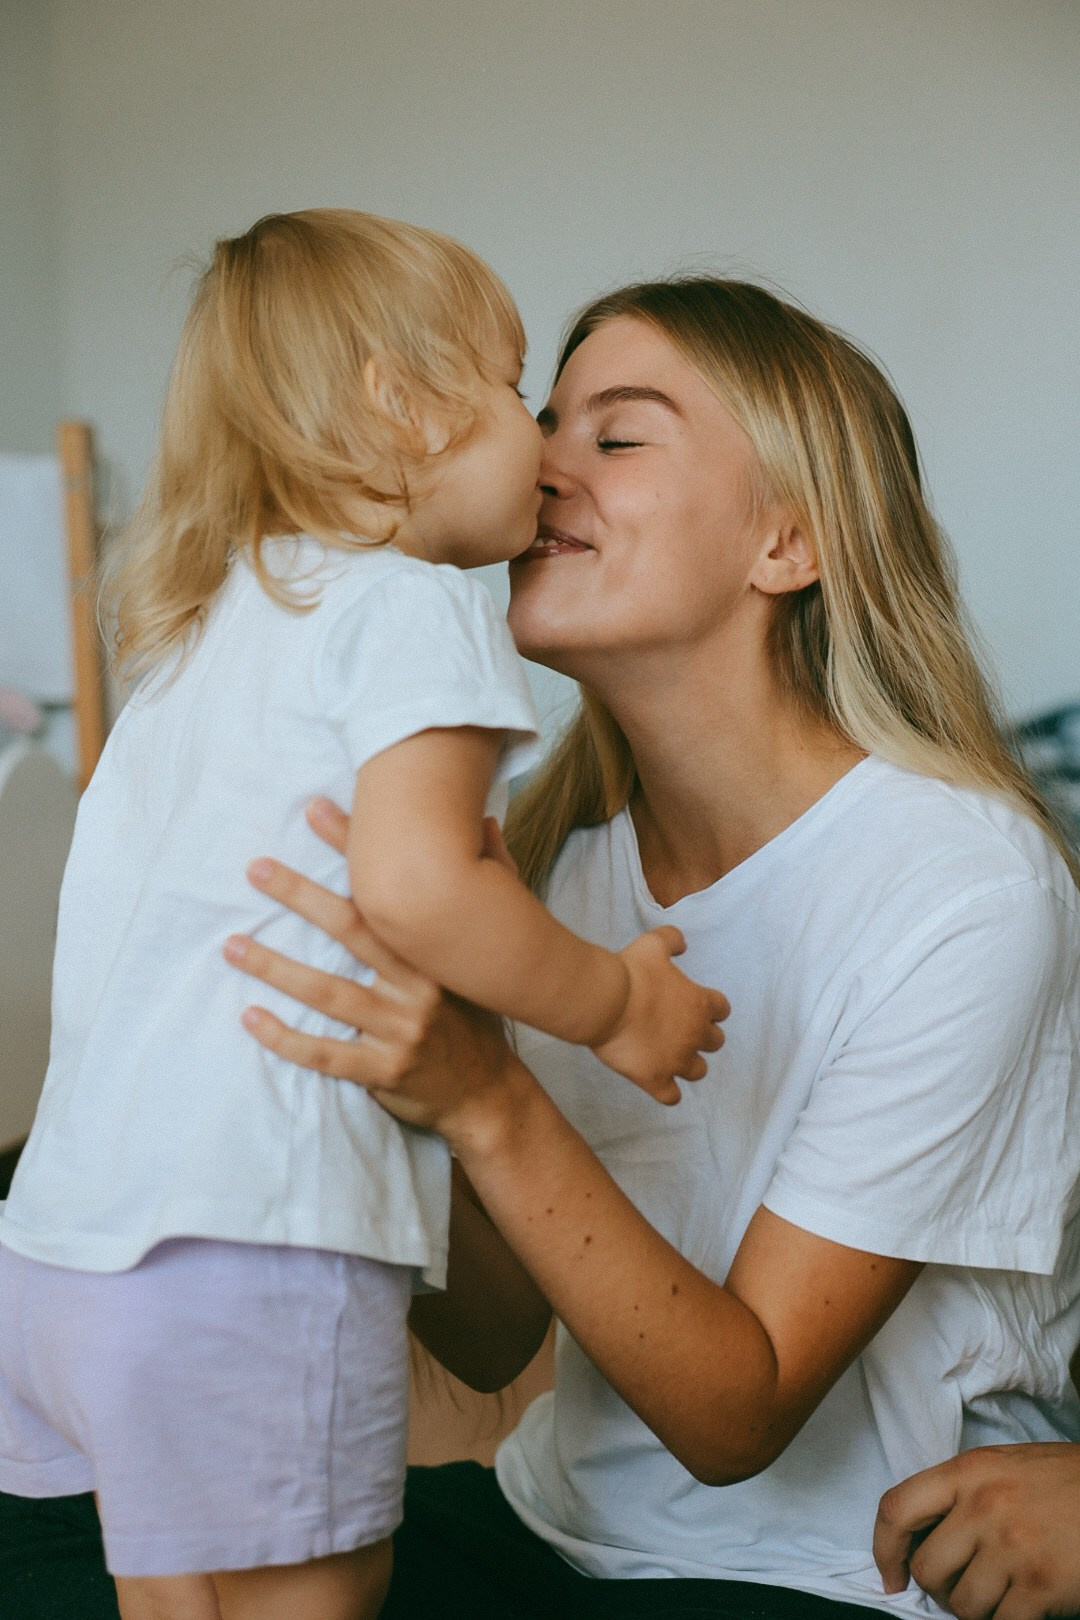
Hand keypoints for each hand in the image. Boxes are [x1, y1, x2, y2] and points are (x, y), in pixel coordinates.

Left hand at [223, 798, 521, 1148]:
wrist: (489, 1096)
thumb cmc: (480, 1017)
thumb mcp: (491, 950)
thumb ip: (494, 881)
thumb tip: (483, 821)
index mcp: (436, 952)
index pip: (387, 890)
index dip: (353, 847)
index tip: (314, 810)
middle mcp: (419, 987)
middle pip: (351, 931)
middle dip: (301, 896)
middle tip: (257, 869)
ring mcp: (401, 1032)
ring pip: (328, 995)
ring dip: (276, 968)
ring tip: (233, 947)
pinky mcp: (385, 1071)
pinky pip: (326, 1055)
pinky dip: (285, 1039)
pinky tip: (251, 1019)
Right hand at [592, 927, 728, 1103]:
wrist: (605, 1002)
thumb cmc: (631, 972)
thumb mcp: (653, 945)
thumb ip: (672, 940)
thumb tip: (682, 943)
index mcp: (700, 1004)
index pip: (722, 1010)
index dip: (710, 1009)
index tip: (695, 1007)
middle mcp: (695, 1035)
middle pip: (715, 1042)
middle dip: (701, 1037)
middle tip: (680, 1031)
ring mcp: (677, 1060)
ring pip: (698, 1071)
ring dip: (688, 1064)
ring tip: (670, 1058)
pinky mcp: (656, 1079)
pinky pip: (672, 1097)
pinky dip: (667, 1092)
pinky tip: (658, 1083)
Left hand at [874, 1443, 1079, 1619]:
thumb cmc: (1065, 1482)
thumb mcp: (1005, 1468)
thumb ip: (963, 1495)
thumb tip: (926, 1539)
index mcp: (968, 1472)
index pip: (897, 1508)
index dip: (885, 1549)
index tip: (892, 1576)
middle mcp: (982, 1507)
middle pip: (928, 1569)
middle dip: (941, 1591)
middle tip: (965, 1590)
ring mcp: (1011, 1547)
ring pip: (963, 1606)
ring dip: (978, 1612)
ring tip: (1001, 1597)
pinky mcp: (1040, 1585)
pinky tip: (1027, 1610)